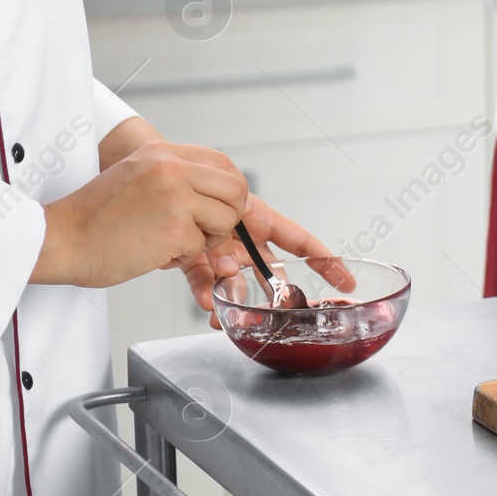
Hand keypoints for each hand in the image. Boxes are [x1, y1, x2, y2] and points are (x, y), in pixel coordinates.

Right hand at [30, 141, 248, 287]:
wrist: (60, 239)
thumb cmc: (96, 216)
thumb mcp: (139, 175)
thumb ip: (176, 175)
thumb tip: (220, 189)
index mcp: (163, 152)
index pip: (224, 164)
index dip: (231, 190)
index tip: (220, 207)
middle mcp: (172, 168)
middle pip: (236, 190)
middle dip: (229, 215)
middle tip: (207, 230)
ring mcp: (175, 198)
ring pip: (227, 220)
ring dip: (208, 238)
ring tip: (176, 241)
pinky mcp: (175, 229)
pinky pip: (203, 246)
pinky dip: (185, 256)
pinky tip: (157, 251)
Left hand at [180, 194, 355, 327]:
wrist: (150, 181)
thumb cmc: (189, 177)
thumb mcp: (219, 196)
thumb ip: (226, 232)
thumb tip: (229, 269)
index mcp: (258, 218)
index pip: (300, 241)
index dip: (326, 261)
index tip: (346, 282)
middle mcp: (244, 239)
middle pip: (272, 273)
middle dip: (279, 296)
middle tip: (284, 316)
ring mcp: (221, 252)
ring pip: (238, 285)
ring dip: (237, 302)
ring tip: (232, 318)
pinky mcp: (195, 262)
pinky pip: (204, 283)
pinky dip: (205, 295)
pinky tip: (208, 305)